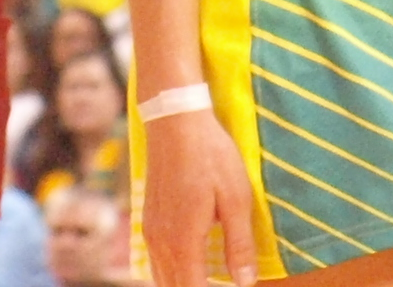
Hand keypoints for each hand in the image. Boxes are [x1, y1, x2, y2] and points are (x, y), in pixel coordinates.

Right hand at [141, 104, 259, 286]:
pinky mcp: (148, 219)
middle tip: (222, 284)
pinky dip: (171, 272)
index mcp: (183, 242)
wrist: (175, 122)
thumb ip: (239, 244)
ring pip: (161, 277)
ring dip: (182, 284)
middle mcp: (160, 243)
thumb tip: (245, 283)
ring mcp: (150, 231)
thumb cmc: (210, 156)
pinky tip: (190, 264)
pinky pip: (155, 261)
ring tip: (208, 278)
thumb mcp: (236, 198)